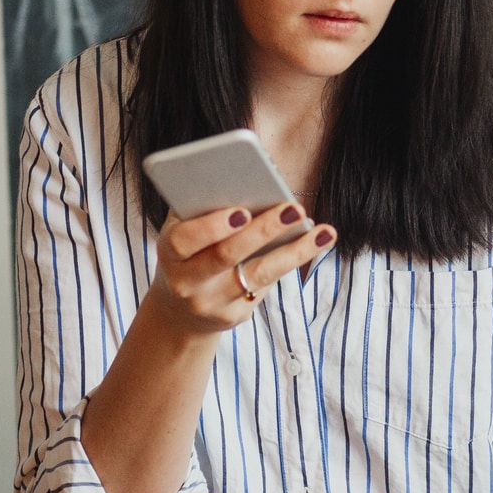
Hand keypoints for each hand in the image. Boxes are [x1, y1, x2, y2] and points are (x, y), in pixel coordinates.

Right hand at [147, 203, 332, 334]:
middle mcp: (186, 283)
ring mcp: (211, 303)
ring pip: (258, 274)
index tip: (242, 211)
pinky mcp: (234, 316)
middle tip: (294, 209)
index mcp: (169, 254)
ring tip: (322, 231)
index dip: (212, 226)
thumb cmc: (189, 253)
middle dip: (262, 230)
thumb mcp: (182, 231)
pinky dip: (292, 261)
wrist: (180, 311)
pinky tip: (315, 243)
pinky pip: (267, 285)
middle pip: (226, 256)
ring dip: (294, 251)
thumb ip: (201, 207)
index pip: (185, 240)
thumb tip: (241, 176)